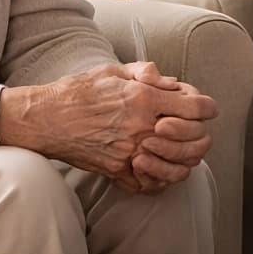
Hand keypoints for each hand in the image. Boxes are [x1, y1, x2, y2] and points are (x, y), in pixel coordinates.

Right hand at [0, 63, 216, 193]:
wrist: (45, 119)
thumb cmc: (78, 91)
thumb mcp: (114, 71)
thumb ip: (147, 73)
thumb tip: (172, 82)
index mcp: (144, 98)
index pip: (196, 107)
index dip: (207, 107)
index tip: (207, 108)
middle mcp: (141, 126)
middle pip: (194, 139)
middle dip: (201, 134)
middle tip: (197, 130)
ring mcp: (130, 152)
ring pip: (178, 166)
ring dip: (185, 158)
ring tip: (182, 150)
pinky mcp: (117, 170)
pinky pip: (150, 183)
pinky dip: (159, 177)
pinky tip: (157, 166)